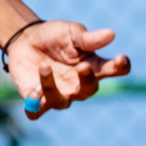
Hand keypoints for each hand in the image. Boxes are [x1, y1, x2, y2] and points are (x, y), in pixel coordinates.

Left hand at [5, 20, 130, 119]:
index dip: (121, 66)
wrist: (24, 41)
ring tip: (44, 65)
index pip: (115, 70)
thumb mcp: (70, 33)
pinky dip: (35, 107)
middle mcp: (79, 85)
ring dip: (51, 87)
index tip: (120, 58)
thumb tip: (111, 34)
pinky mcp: (37, 100)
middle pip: (89, 89)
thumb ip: (88, 38)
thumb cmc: (54, 36)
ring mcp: (59, 95)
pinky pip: (37, 112)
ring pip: (61, 102)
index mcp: (93, 66)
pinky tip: (33, 91)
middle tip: (83, 66)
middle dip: (87, 79)